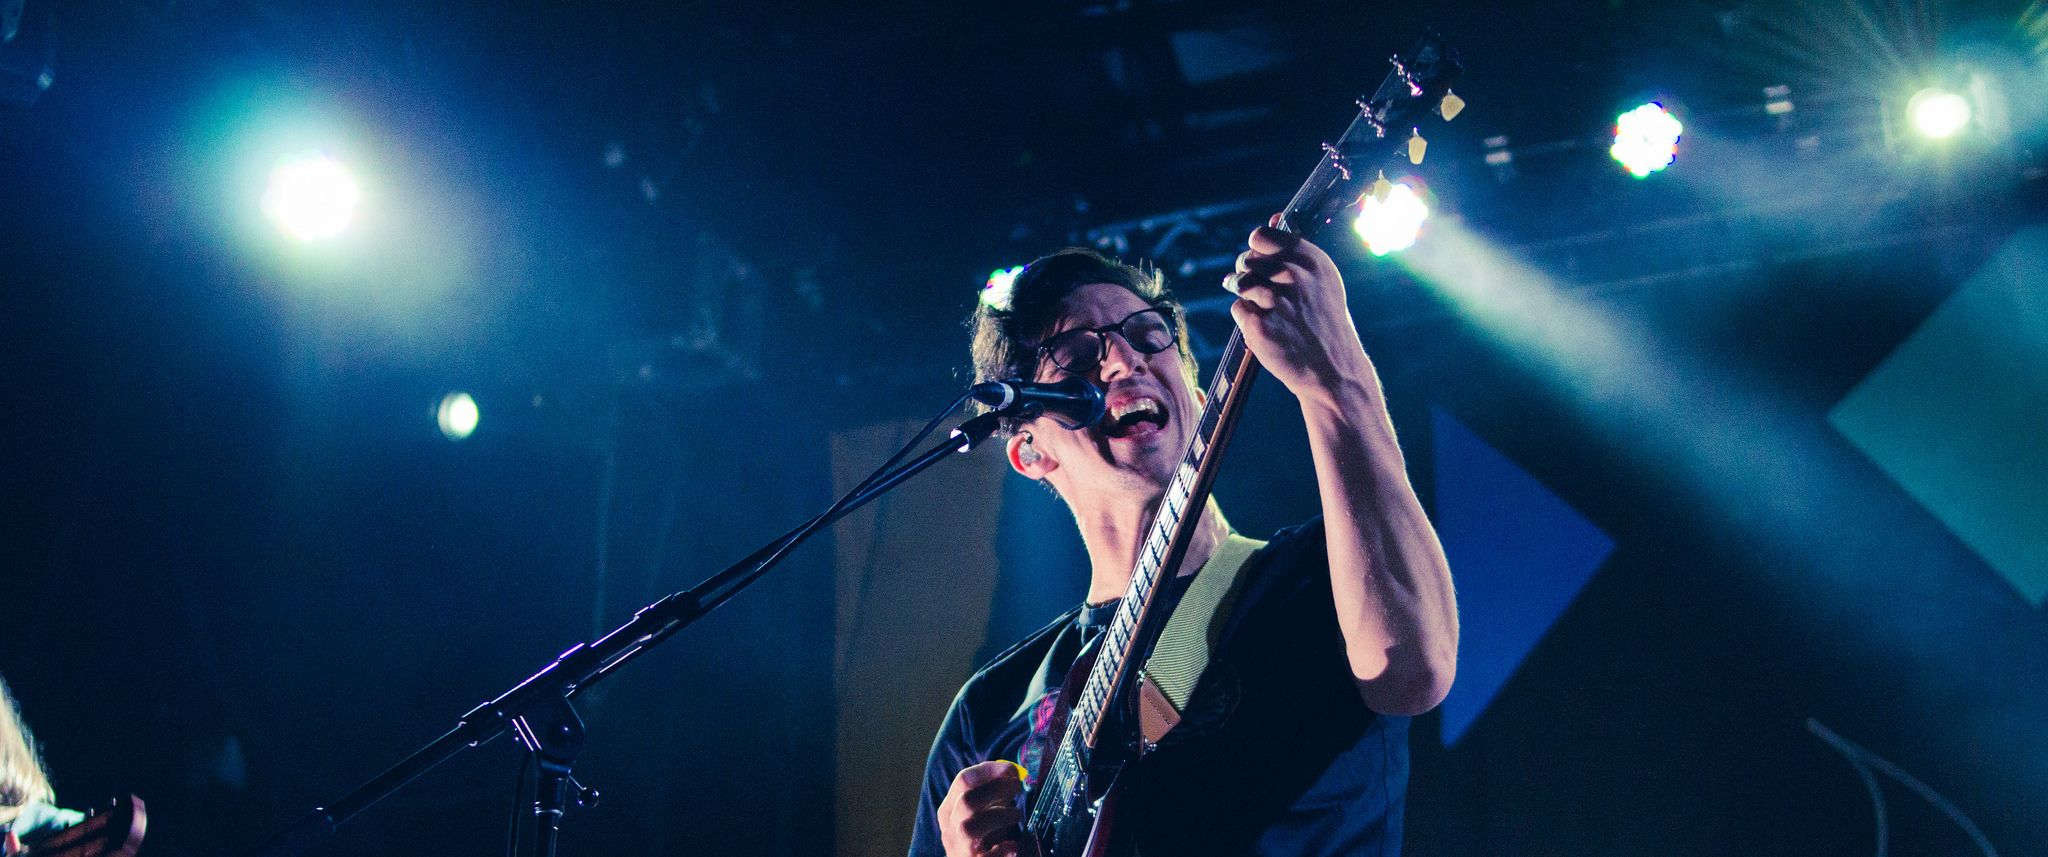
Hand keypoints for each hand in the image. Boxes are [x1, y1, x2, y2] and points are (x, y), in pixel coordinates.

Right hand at [937, 760, 1039, 856]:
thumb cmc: (985, 836)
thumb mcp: (985, 811)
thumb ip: (995, 791)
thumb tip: (1013, 770)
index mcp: (950, 809)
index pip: (963, 780)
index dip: (989, 771)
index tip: (1011, 769)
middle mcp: (950, 828)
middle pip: (966, 801)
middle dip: (996, 789)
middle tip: (1018, 788)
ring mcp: (958, 850)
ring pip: (970, 828)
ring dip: (999, 817)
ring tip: (1017, 816)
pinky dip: (1001, 851)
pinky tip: (1013, 846)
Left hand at [1225, 216, 1376, 408]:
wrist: (1332, 369)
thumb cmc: (1324, 321)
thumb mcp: (1322, 280)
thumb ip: (1295, 248)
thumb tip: (1273, 216)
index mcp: (1312, 262)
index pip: (1262, 236)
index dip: (1256, 247)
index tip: (1260, 258)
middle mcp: (1295, 278)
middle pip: (1247, 259)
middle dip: (1247, 271)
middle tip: (1259, 289)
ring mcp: (1277, 302)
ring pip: (1239, 282)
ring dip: (1242, 293)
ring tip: (1259, 306)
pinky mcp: (1260, 325)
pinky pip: (1238, 308)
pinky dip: (1245, 317)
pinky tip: (1263, 326)